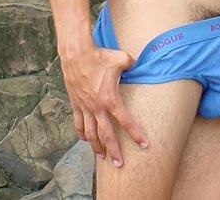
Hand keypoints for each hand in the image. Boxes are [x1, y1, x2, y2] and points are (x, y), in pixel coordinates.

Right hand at [60, 45, 147, 166]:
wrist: (77, 54)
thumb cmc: (100, 56)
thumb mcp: (122, 59)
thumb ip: (131, 64)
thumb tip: (135, 63)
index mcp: (110, 99)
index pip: (126, 121)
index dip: (136, 134)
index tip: (144, 144)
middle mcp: (97, 107)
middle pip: (106, 135)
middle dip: (114, 151)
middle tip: (119, 164)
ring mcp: (85, 107)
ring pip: (90, 133)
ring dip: (96, 146)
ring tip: (102, 156)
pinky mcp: (75, 103)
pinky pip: (78, 123)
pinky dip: (81, 133)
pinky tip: (84, 139)